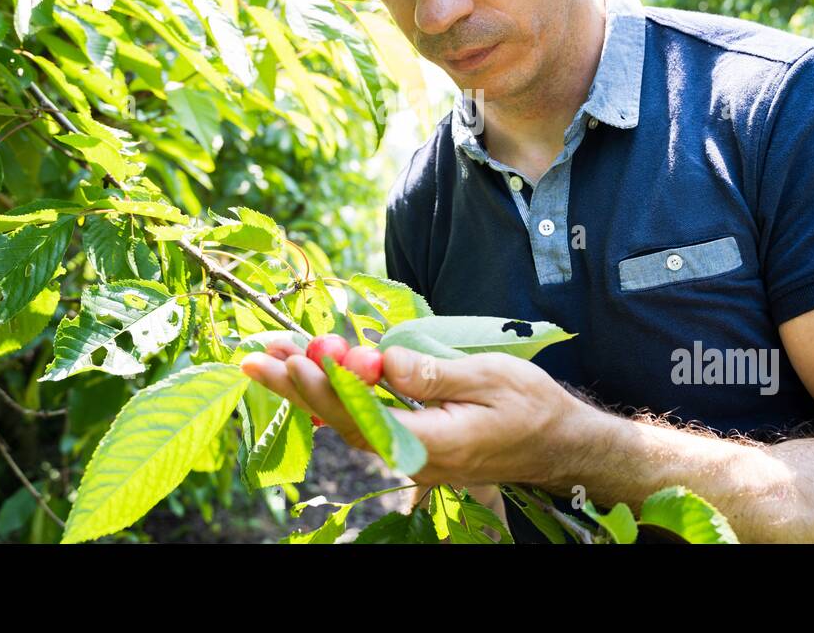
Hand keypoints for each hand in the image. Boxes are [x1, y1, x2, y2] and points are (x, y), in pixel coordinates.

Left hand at [239, 340, 586, 488]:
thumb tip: (381, 361)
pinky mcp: (411, 445)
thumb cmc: (532, 406)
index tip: (296, 359)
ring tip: (269, 359)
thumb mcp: (489, 378)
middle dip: (296, 386)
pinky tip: (304, 382)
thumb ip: (432, 374)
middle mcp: (412, 457)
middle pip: (342, 420)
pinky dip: (332, 398)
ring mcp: (409, 455)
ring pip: (347, 421)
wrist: (558, 444)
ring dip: (308, 389)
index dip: (325, 387)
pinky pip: (363, 422)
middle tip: (255, 357)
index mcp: (432, 442)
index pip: (364, 415)